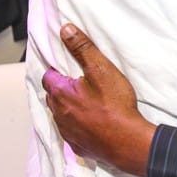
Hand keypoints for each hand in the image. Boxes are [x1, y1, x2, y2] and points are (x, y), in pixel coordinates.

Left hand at [42, 23, 155, 174]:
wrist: (127, 142)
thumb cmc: (114, 105)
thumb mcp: (101, 69)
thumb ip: (82, 48)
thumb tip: (65, 30)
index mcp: (61, 93)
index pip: (48, 77)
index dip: (57, 71)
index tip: (69, 68)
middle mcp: (58, 114)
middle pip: (53, 96)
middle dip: (62, 89)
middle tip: (79, 83)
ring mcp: (67, 132)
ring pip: (61, 115)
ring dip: (69, 108)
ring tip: (87, 102)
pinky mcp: (77, 146)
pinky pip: (72, 132)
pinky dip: (78, 126)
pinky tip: (92, 123)